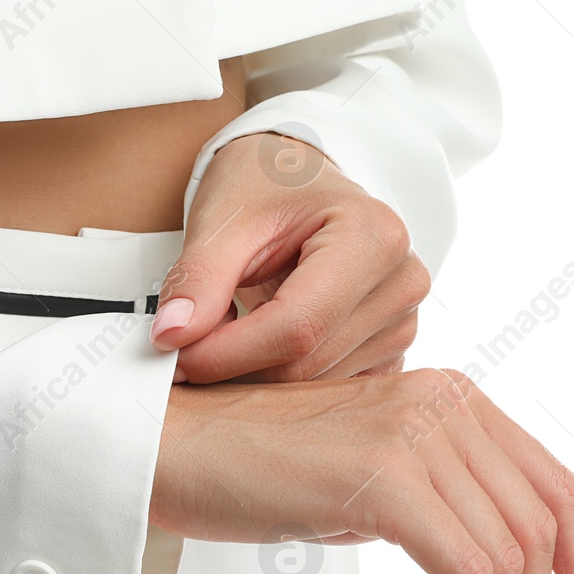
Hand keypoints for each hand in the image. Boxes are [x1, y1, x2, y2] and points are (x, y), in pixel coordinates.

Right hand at [149, 368, 573, 573]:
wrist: (166, 448)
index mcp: (451, 400)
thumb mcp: (364, 471)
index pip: (556, 490)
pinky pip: (466, 572)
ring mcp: (416, 435)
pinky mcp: (383, 477)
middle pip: (541, 534)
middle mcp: (445, 405)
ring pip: (506, 562)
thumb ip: (431, 498)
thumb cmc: (246, 465)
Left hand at [151, 132, 430, 382]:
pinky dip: (279, 385)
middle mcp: (400, 283)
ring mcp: (401, 322)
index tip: (175, 354)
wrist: (295, 180)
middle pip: (305, 364)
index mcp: (372, 237)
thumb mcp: (223, 219)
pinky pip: (328, 393)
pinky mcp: (388, 351)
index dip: (228, 352)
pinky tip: (254, 352)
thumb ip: (198, 279)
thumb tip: (173, 337)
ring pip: (312, 387)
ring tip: (223, 336)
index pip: (298, 326)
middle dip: (233, 368)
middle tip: (183, 351)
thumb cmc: (267, 185)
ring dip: (253, 377)